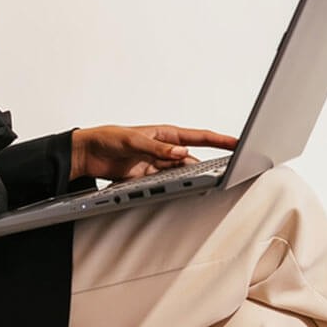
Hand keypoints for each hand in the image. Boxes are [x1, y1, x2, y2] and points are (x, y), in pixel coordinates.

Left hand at [70, 125, 238, 181]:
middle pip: (196, 158)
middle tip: (232, 172)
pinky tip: (186, 193)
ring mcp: (158, 164)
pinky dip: (178, 188)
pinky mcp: (149, 178)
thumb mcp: (133, 140)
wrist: (87, 154)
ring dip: (195, 179)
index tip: (239, 143)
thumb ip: (157, 148)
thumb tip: (181, 152)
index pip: (199, 136)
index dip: (220, 140)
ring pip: (184, 173)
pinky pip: (169, 183)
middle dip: (213, 165)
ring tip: (211, 186)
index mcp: (165, 134)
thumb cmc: (108, 138)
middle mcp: (165, 149)